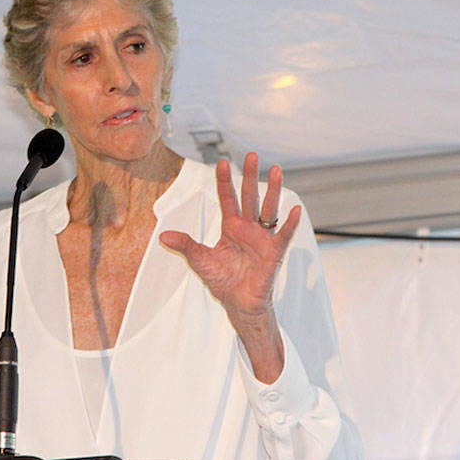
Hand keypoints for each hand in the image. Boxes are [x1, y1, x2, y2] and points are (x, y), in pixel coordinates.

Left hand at [159, 152, 300, 381]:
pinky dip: (290, 223)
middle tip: (252, 155)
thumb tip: (164, 234)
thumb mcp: (200, 261)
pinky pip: (283, 234)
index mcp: (231, 227)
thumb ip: (185, 245)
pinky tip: (295, 210)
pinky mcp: (273, 252)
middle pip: (250, 197)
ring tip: (277, 171)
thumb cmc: (223, 281)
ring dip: (273, 190)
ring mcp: (262, 238)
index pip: (228, 199)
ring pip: (268, 209)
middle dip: (250, 176)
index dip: (224, 181)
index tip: (221, 162)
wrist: (239, 303)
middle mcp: (248, 228)